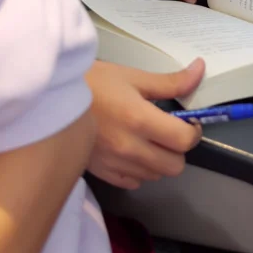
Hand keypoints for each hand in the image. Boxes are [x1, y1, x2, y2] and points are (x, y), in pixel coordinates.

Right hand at [86, 58, 204, 189]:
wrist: (53, 98)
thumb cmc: (94, 81)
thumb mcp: (133, 77)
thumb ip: (170, 82)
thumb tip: (200, 70)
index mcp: (140, 120)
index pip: (184, 140)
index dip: (193, 131)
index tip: (186, 121)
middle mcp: (130, 148)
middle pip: (174, 165)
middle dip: (177, 149)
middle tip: (168, 131)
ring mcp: (115, 164)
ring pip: (155, 176)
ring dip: (159, 160)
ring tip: (147, 139)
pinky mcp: (102, 173)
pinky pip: (133, 182)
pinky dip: (138, 170)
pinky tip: (131, 151)